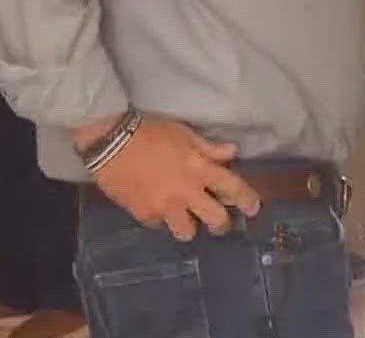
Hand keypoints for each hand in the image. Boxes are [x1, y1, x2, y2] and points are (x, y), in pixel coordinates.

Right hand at [75, 114, 261, 241]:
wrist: (110, 141)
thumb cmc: (150, 132)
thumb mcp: (184, 133)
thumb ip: (209, 148)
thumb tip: (231, 152)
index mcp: (199, 168)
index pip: (232, 187)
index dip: (247, 200)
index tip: (254, 208)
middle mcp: (186, 192)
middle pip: (215, 219)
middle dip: (221, 224)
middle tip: (218, 221)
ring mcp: (164, 206)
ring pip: (187, 232)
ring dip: (189, 226)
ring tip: (184, 218)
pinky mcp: (143, 214)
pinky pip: (159, 225)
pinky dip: (161, 218)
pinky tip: (157, 208)